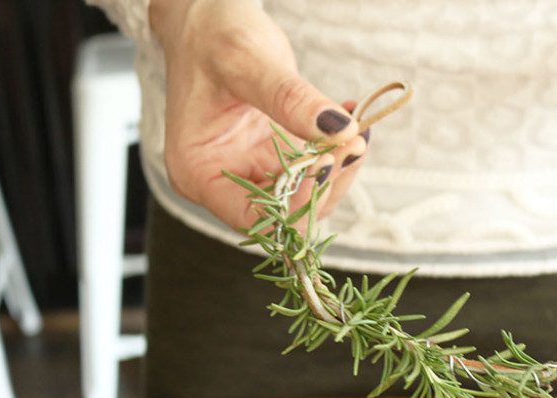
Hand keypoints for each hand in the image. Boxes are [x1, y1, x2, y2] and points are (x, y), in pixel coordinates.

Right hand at [149, 0, 368, 228]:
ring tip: (358, 127)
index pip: (252, 217)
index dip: (295, 205)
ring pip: (307, 195)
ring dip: (339, 166)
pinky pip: (313, 169)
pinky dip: (336, 148)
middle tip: (355, 140)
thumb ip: (290, 99)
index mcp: (198, 173)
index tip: (328, 166)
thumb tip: (338, 129)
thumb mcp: (247, 62)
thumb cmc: (211, 35)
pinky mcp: (274, 158)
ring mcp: (251, 172)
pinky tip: (351, 116)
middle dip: (325, 182)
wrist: (208, 18)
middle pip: (286, 213)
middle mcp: (222, 182)